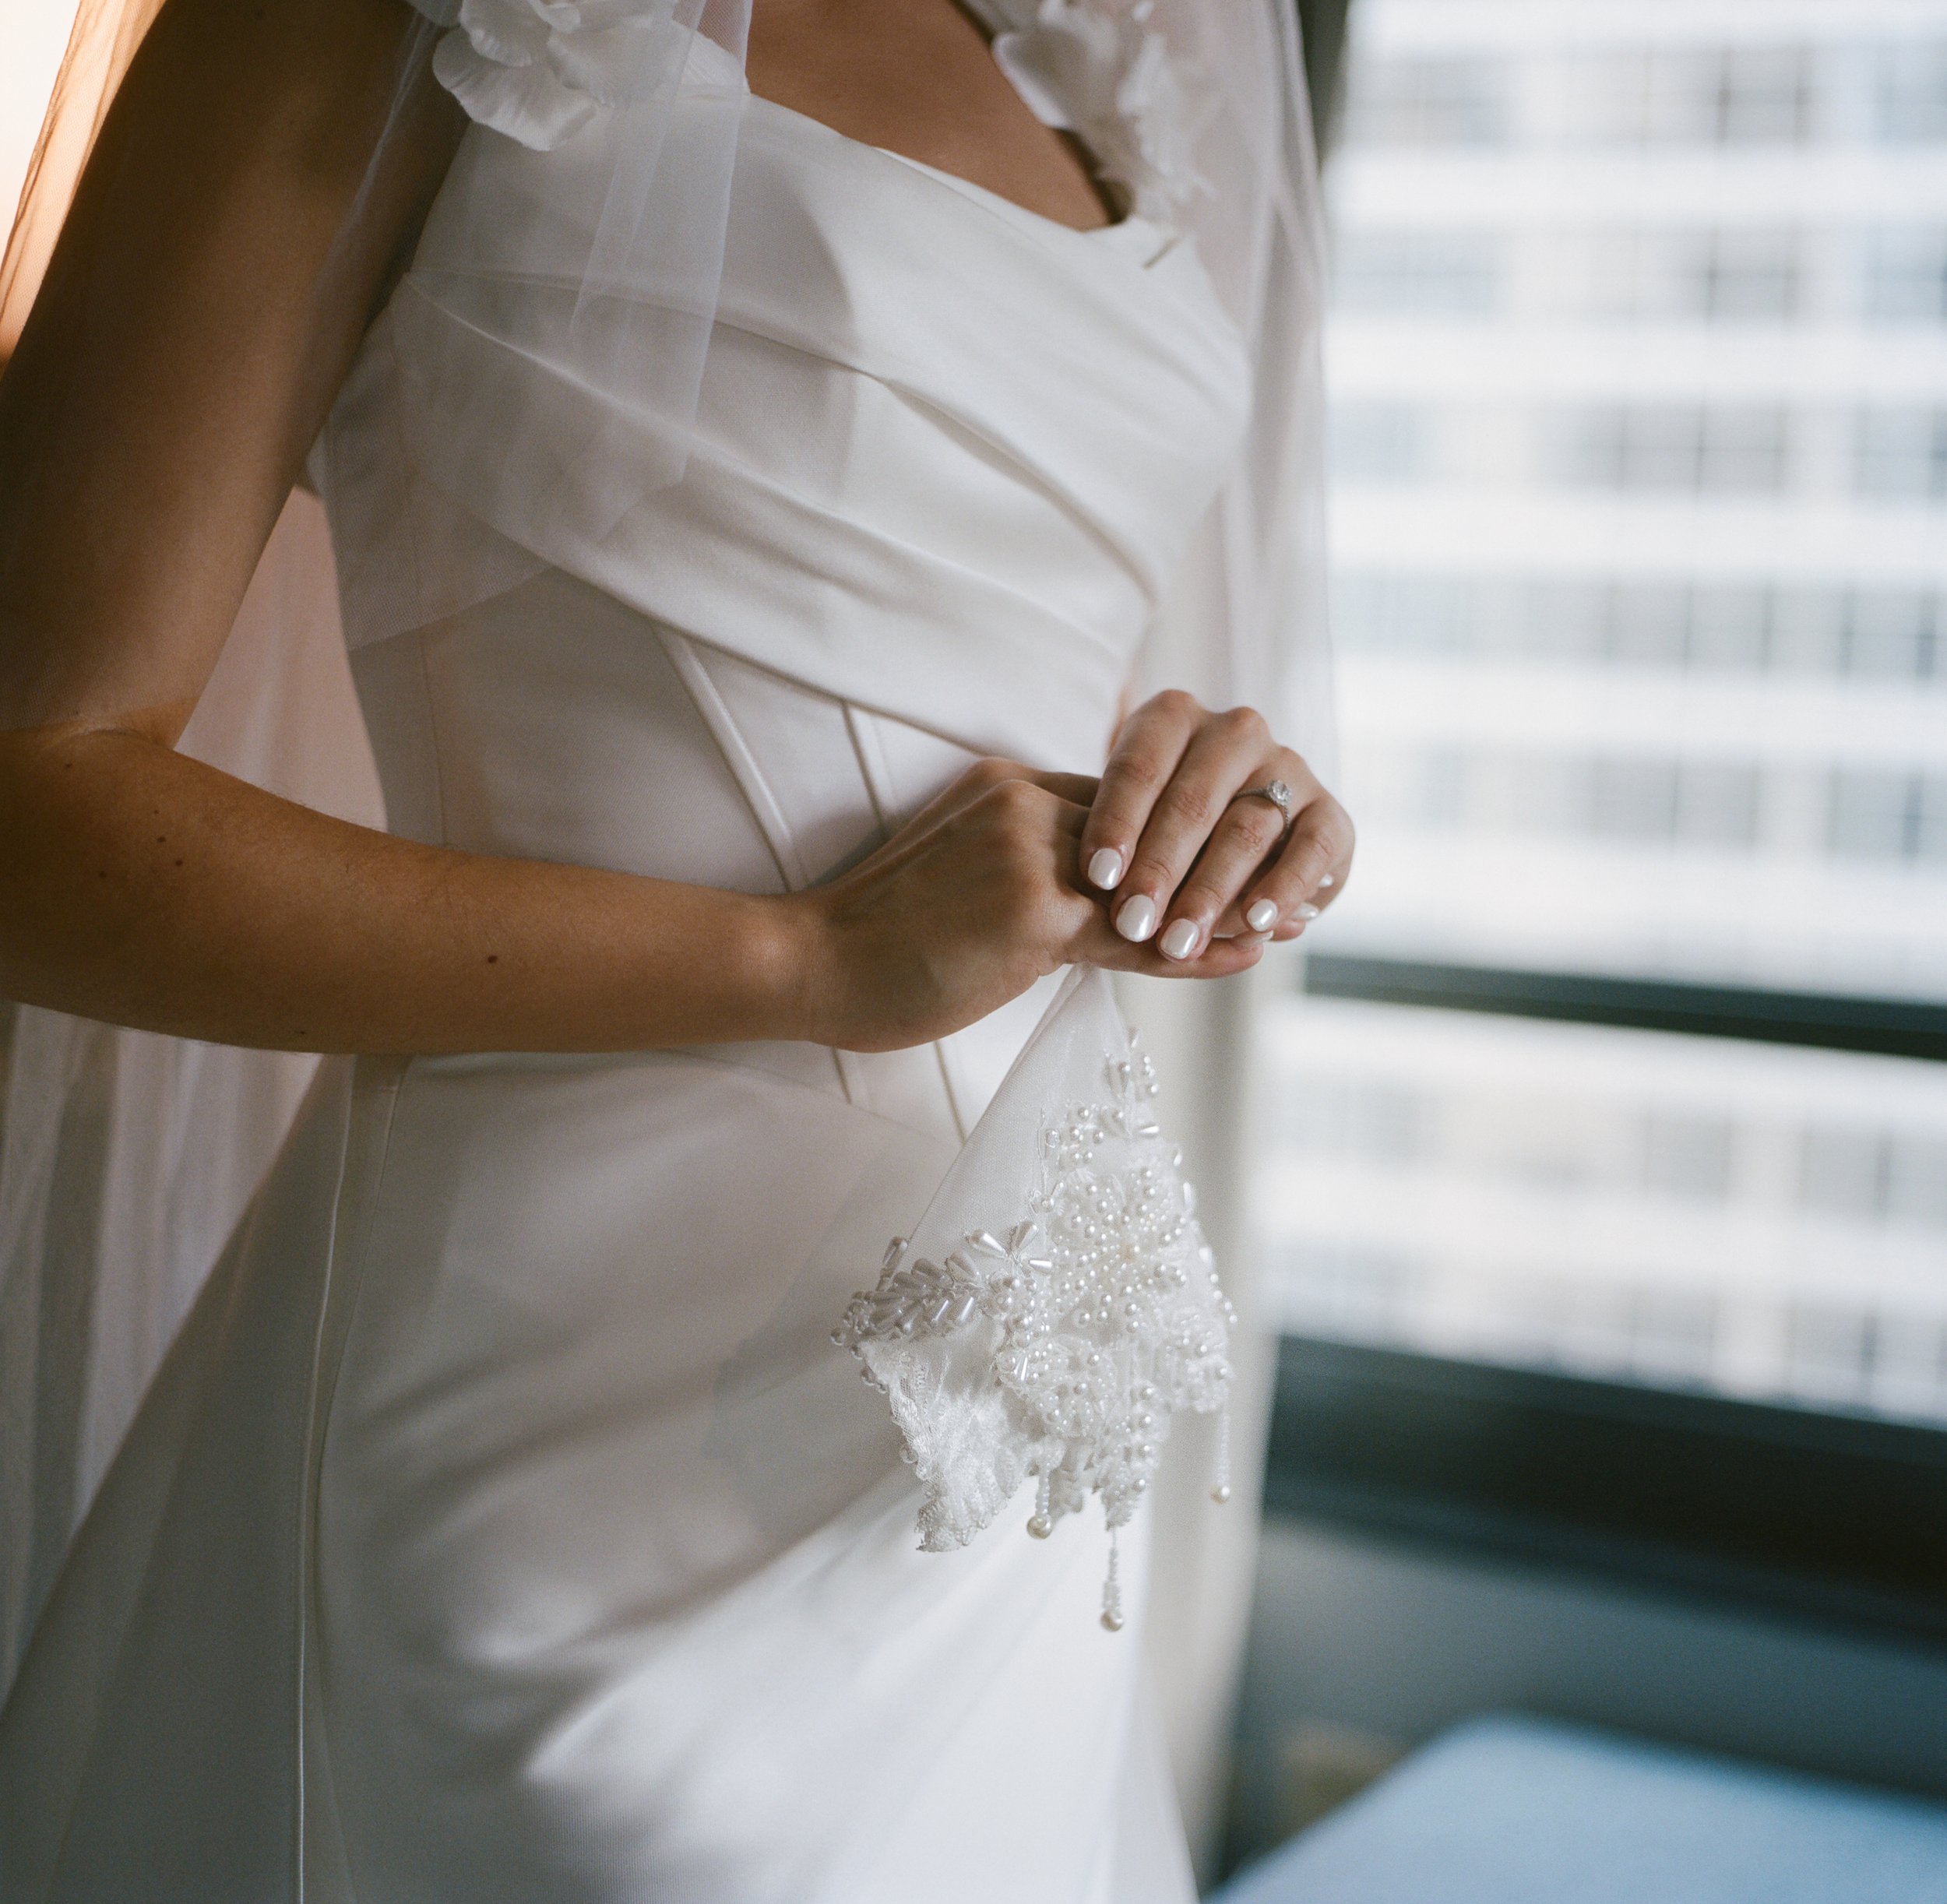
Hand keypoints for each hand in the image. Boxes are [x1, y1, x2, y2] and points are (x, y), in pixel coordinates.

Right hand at [792, 757, 1269, 1051]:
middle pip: (1153, 824)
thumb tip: (1088, 886)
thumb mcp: (955, 867)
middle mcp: (1025, 803)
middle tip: (1287, 879)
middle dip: (1222, 854)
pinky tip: (1248, 953)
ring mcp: (1030, 854)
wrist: (811, 962)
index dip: (1181, 826)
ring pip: (1155, 878)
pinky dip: (1200, 947)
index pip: (1121, 796)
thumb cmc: (876, 933)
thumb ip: (1019, 857)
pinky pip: (1138, 934)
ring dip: (1226, 900)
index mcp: (1006, 784)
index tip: (1236, 847)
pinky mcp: (1032, 914)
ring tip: (1286, 920)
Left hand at [1077, 690, 1352, 961]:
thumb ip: (1119, 848)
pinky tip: (1254, 925)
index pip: (1140, 766)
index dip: (1117, 822)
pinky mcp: (1329, 813)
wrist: (1248, 840)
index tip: (1099, 876)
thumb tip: (1106, 893)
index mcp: (1174, 718)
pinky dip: (1283, 889)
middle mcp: (1235, 732)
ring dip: (1209, 892)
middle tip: (1132, 923)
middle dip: (1158, 870)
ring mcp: (1288, 768)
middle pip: (1192, 802)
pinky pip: (1311, 850)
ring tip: (1178, 941)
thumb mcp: (1131, 823)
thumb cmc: (1164, 828)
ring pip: (1246, 830)